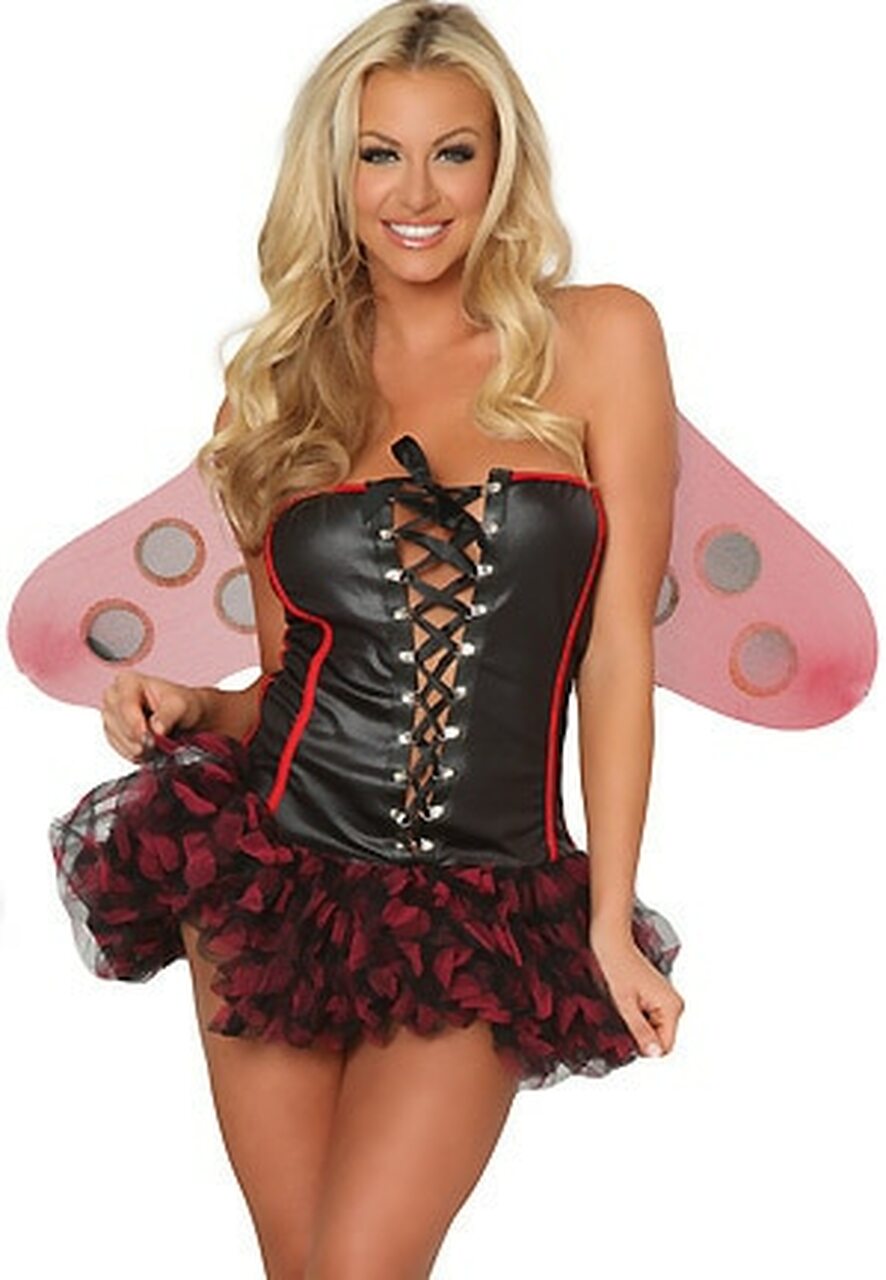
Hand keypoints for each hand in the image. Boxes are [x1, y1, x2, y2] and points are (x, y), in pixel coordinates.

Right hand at [100, 670, 205, 762]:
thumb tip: (158, 728)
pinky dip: (132, 753)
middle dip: (136, 738)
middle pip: (117, 721)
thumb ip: (169, 715)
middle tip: (155, 745)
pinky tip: (147, 751)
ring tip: (156, 748)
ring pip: (115, 736)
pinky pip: (117, 746)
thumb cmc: (180, 705)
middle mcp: (115, 696)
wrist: (182, 717)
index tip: (149, 738)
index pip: (125, 704)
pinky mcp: (112, 731)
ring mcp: (111, 714)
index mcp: (129, 681)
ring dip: (135, 747)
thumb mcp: (181, 706)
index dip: (135, 723)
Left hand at [589, 927, 684, 1057]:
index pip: (664, 1048)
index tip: (626, 1028)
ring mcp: (665, 1001)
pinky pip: (648, 1019)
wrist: (611, 941)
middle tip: (622, 1014)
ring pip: (652, 1031)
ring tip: (623, 1005)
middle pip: (659, 1040)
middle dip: (639, 1034)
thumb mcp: (624, 1003)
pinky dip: (635, 1016)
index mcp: (672, 1007)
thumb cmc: (616, 965)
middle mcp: (674, 1005)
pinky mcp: (656, 998)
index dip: (643, 1045)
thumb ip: (640, 1030)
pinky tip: (625, 1001)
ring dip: (635, 1024)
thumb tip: (655, 1053)